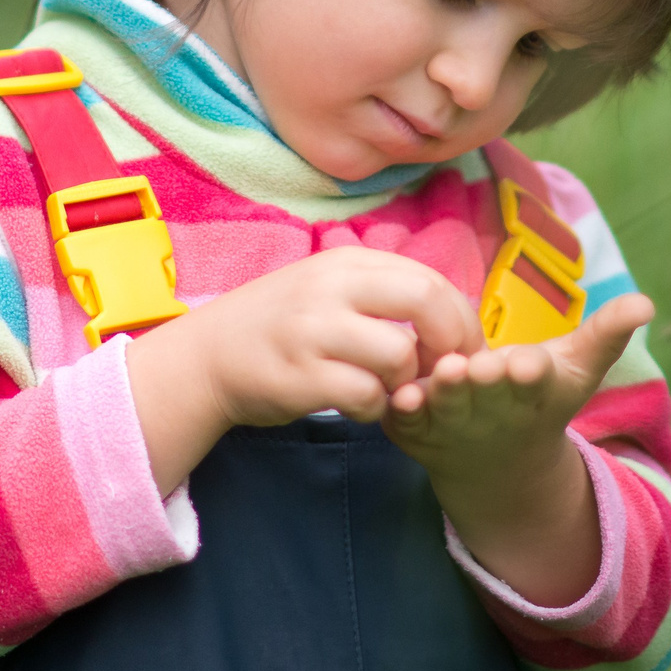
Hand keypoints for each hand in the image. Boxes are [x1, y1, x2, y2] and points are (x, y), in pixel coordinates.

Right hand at [124, 246, 480, 493]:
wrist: (206, 357)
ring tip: (386, 389)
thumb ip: (384, 294)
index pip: (431, 280)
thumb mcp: (329, 289)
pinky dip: (374, 408)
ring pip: (399, 354)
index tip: (464, 353)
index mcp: (347, 261)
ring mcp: (313, 330)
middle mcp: (331, 287)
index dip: (461, 321)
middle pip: (426, 302)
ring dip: (405, 382)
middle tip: (443, 374)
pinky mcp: (300, 375)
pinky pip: (366, 395)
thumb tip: (451, 317)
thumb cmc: (281, 327)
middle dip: (450, 344)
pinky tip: (358, 406)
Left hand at [383, 292, 653, 605]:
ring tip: (439, 376)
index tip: (528, 365)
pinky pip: (406, 426)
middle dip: (482, 381)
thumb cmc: (539, 397)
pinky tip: (400, 398)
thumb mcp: (577, 368)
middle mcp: (491, 409)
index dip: (530, 373)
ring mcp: (452, 424)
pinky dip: (402, 415)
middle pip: (486, 392)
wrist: (499, 465)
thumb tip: (646, 302)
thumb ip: (607, 333)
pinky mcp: (416, 433)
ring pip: (446, 408)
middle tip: (475, 365)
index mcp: (532, 390)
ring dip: (442, 395)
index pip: (534, 379)